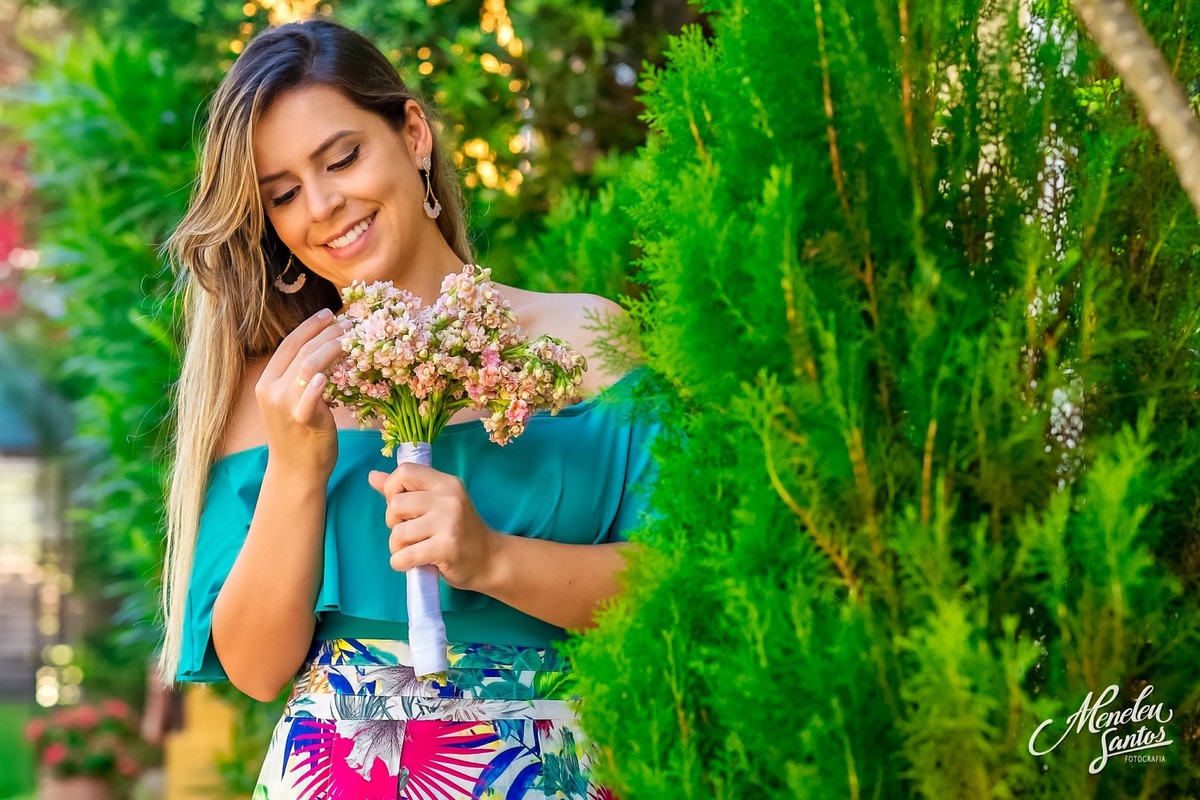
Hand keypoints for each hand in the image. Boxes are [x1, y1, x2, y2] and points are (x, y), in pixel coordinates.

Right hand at [256, 308, 345, 474]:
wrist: (296, 471)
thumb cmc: (301, 435)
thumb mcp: (292, 401)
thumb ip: (301, 378)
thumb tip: (327, 348)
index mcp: (266, 382)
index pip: (289, 344)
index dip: (310, 326)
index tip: (330, 313)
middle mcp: (271, 391)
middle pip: (301, 351)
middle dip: (327, 333)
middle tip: (350, 324)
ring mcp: (284, 406)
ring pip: (308, 367)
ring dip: (331, 349)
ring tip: (352, 341)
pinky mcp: (302, 421)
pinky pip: (308, 399)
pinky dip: (316, 385)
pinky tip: (328, 375)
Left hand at [368, 463, 502, 592]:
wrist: (490, 559)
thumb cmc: (459, 531)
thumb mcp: (437, 504)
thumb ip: (406, 491)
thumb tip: (373, 476)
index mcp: (446, 483)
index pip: (405, 471)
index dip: (391, 488)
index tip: (401, 507)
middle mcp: (448, 498)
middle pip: (395, 504)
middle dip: (393, 523)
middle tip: (410, 532)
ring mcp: (449, 522)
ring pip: (397, 533)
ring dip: (397, 547)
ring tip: (413, 550)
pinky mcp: (447, 547)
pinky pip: (405, 556)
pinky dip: (401, 563)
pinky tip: (412, 564)